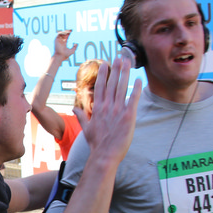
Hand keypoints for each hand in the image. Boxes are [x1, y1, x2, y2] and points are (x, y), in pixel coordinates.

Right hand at [53, 30, 77, 60]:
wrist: (60, 56)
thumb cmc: (65, 55)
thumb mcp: (72, 51)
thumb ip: (74, 47)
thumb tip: (76, 44)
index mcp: (64, 44)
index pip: (66, 37)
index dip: (69, 34)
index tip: (72, 31)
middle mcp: (61, 41)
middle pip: (64, 35)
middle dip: (67, 32)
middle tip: (71, 30)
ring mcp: (58, 41)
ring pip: (61, 34)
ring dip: (65, 32)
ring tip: (69, 31)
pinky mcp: (56, 40)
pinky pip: (58, 34)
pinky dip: (62, 33)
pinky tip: (65, 32)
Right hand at [76, 48, 141, 164]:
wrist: (104, 155)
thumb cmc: (96, 144)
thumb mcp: (86, 128)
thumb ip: (81, 116)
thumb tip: (74, 109)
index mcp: (98, 108)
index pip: (100, 87)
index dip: (103, 74)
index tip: (105, 63)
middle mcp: (107, 106)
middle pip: (112, 83)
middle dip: (115, 69)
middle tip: (119, 57)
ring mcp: (118, 110)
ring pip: (122, 88)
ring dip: (125, 74)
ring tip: (128, 62)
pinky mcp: (128, 116)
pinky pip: (133, 99)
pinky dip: (136, 89)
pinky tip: (138, 79)